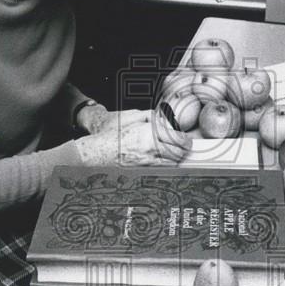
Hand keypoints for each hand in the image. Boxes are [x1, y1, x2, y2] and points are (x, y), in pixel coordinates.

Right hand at [76, 110, 190, 165]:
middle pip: (177, 152)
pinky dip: (167, 165)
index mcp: (149, 132)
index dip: (185, 139)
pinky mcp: (143, 170)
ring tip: (178, 154)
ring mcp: (147, 161)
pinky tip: (167, 161)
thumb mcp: (131, 116)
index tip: (186, 139)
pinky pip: (161, 169)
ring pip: (171, 162)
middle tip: (186, 147)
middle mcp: (150, 148)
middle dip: (184, 150)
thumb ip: (150, 116)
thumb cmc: (111, 133)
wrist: (98, 150)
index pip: (176, 138)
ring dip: (177, 158)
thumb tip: (164, 119)